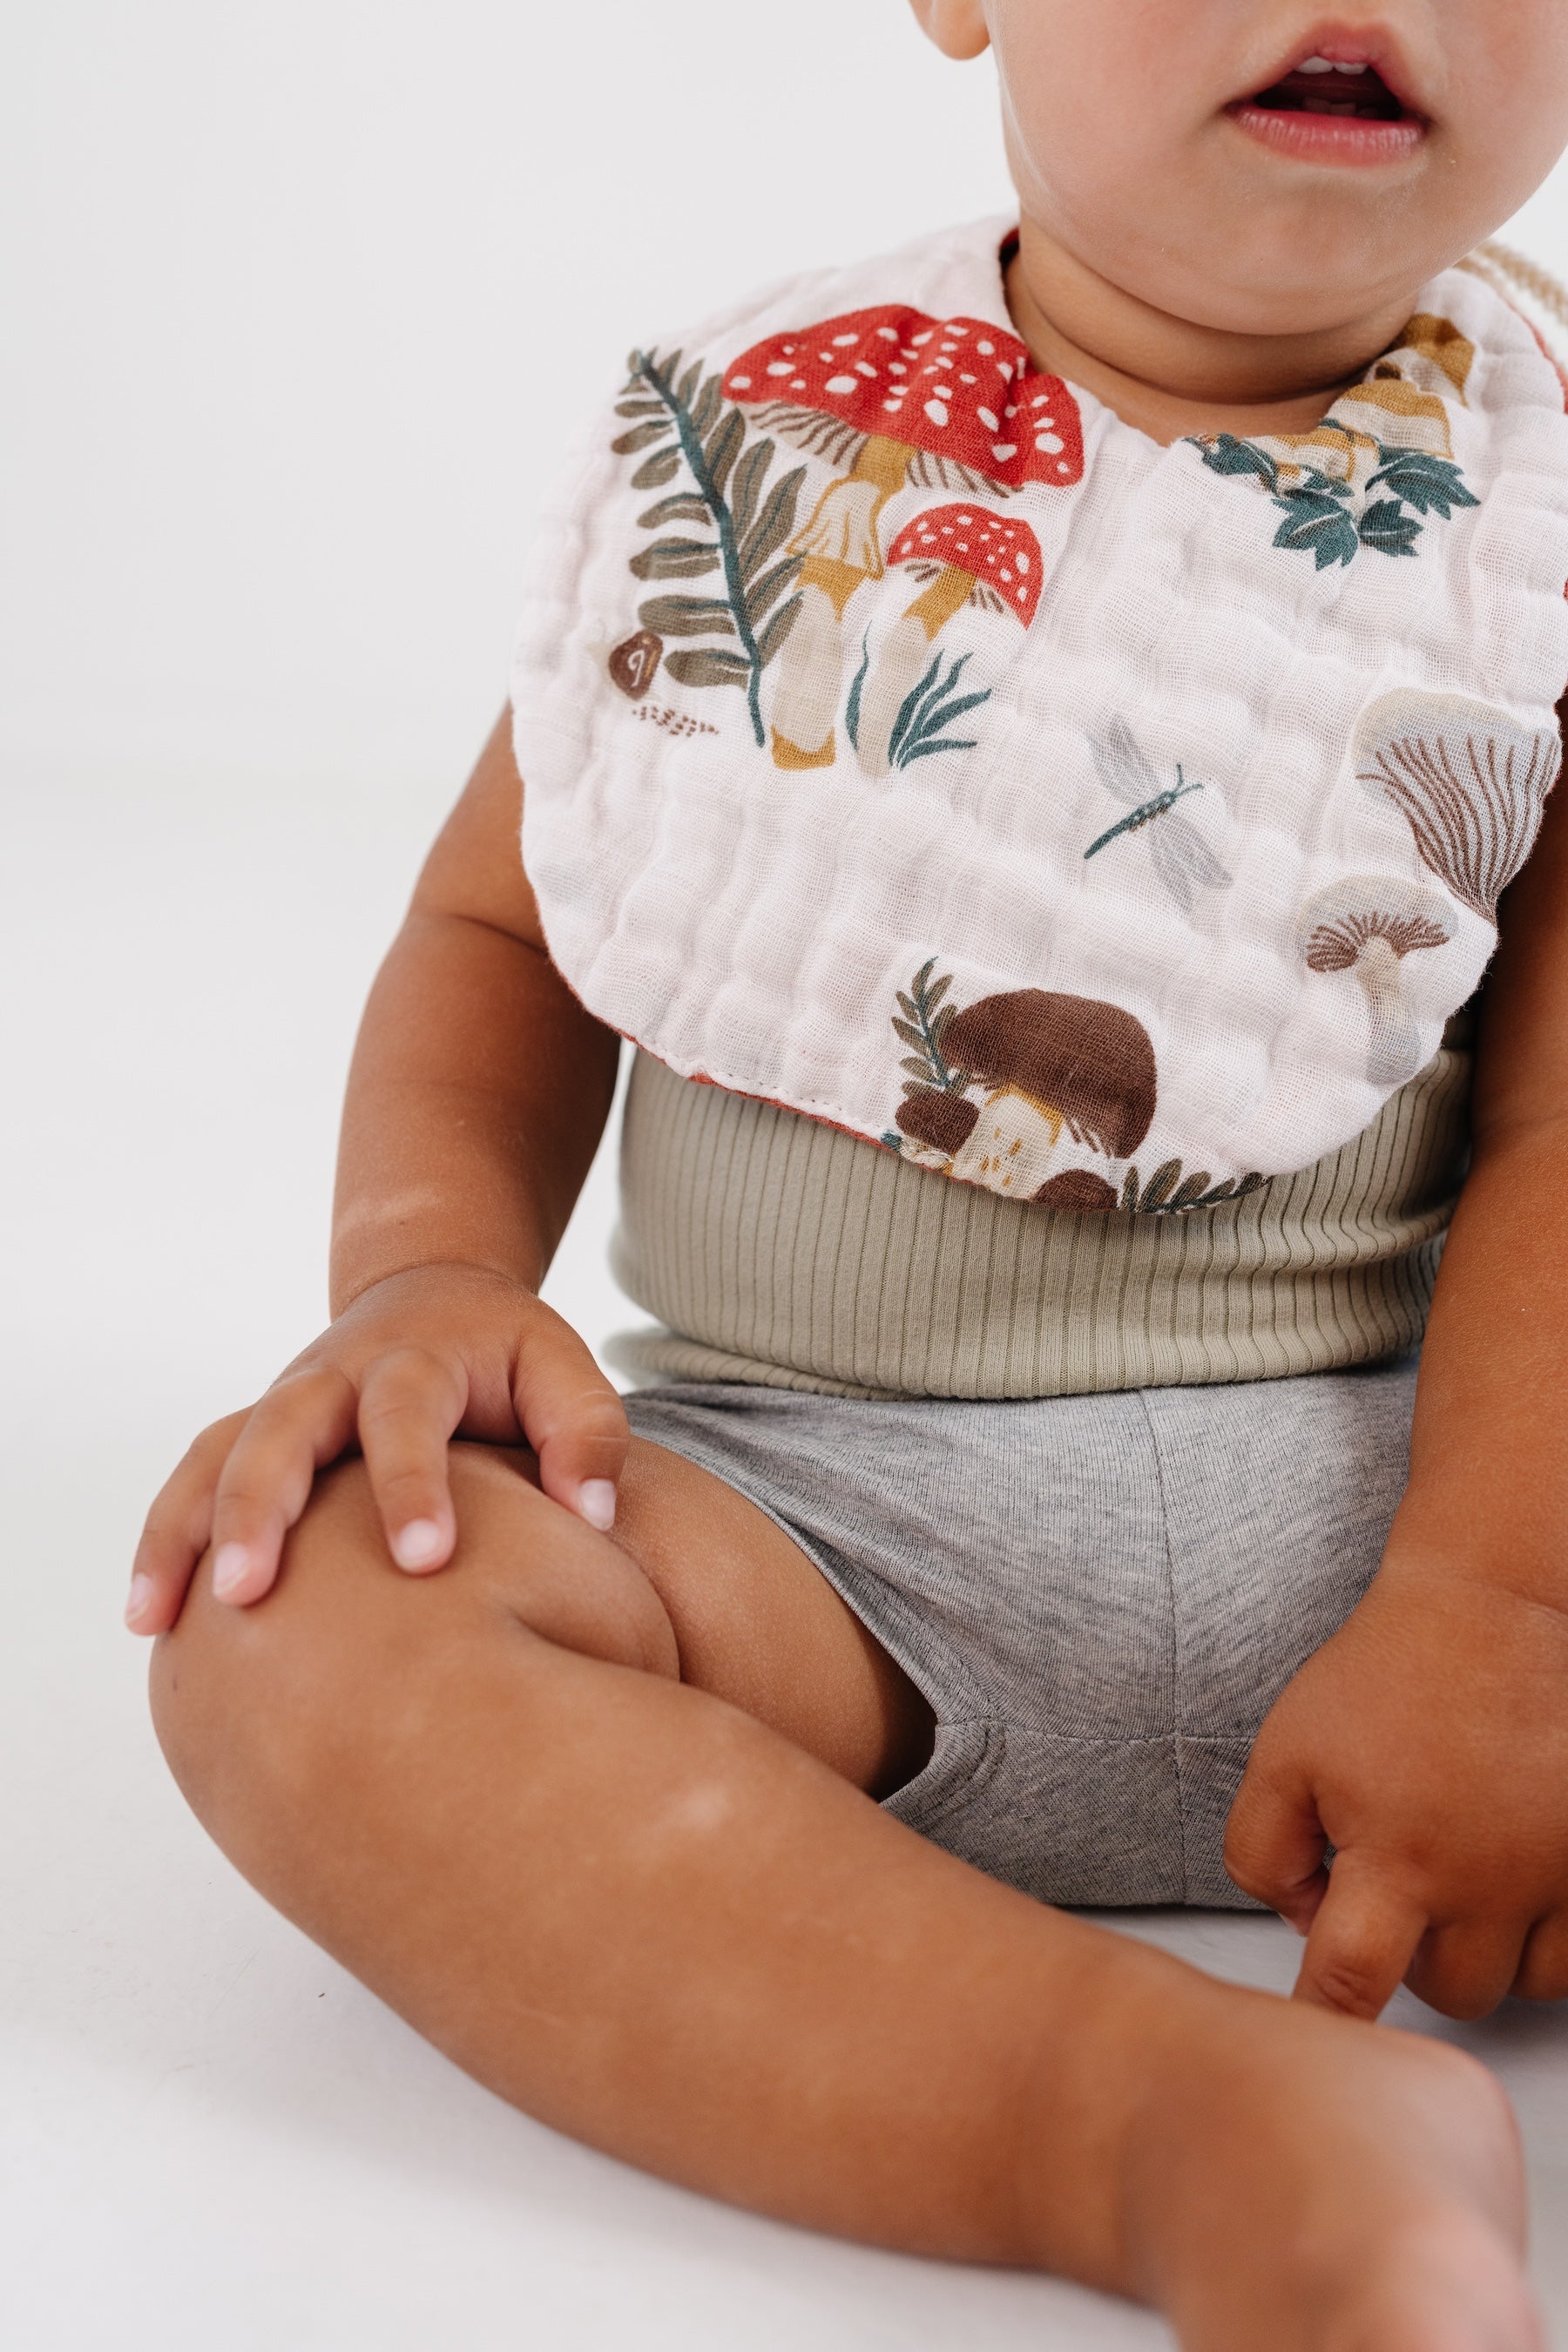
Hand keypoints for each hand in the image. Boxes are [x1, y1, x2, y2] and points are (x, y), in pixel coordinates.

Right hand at [125, 1262, 628, 1631]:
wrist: (433, 1297)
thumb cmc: (506, 1354)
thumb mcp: (561, 1369)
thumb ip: (587, 1433)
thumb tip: (593, 1516)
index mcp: (416, 1359)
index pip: (405, 1416)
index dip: (411, 1484)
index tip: (425, 1559)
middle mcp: (335, 1377)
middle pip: (281, 1429)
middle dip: (258, 1508)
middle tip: (248, 1592)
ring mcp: (284, 1405)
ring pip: (217, 1453)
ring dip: (185, 1530)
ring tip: (160, 1616)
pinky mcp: (255, 1435)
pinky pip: (194, 1479)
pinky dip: (164, 1539)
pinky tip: (148, 1616)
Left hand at [1224, 1560, 1567, 2019]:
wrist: (1487, 1610)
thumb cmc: (1384, 1677)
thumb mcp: (1284, 1752)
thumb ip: (1263, 1847)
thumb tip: (1299, 1919)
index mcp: (1395, 1855)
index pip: (1354, 1981)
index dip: (1330, 2018)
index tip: (1323, 2035)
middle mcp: (1483, 1877)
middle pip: (1448, 1991)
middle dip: (1413, 1963)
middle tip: (1398, 1900)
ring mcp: (1553, 1871)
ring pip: (1523, 1984)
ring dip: (1486, 1956)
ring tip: (1460, 1887)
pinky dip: (1550, 1944)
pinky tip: (1515, 1891)